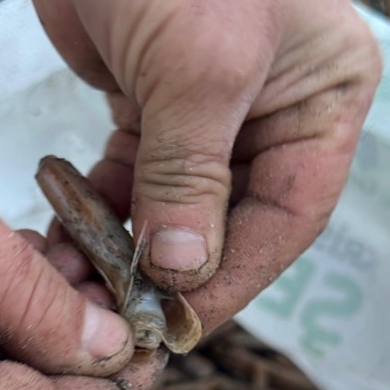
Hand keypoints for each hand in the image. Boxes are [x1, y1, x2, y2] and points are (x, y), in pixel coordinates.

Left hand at [29, 0, 381, 329]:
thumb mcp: (198, 66)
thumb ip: (192, 174)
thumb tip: (184, 272)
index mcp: (323, 98)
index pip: (289, 212)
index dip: (238, 275)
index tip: (179, 323)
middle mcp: (275, 110)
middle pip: (233, 221)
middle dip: (175, 271)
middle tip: (120, 319)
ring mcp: (211, 110)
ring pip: (178, 208)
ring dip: (129, 250)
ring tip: (80, 288)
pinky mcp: (151, 104)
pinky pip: (134, 180)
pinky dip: (101, 213)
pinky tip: (66, 240)